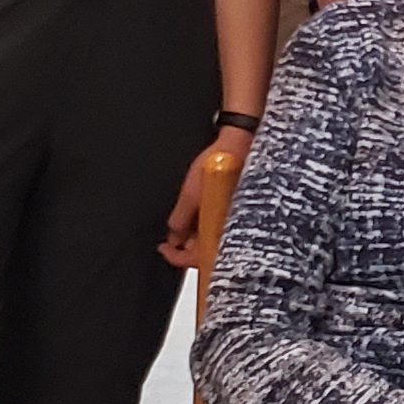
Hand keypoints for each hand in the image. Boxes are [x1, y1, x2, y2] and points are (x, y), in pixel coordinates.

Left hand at [159, 130, 248, 268]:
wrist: (240, 143)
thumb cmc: (221, 165)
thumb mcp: (190, 194)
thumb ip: (179, 220)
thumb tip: (173, 236)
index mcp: (222, 230)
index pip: (196, 260)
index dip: (175, 257)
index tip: (164, 249)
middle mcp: (232, 229)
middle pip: (206, 251)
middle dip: (186, 247)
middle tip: (171, 238)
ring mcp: (235, 219)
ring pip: (213, 237)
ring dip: (195, 234)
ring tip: (182, 222)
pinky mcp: (237, 208)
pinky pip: (219, 223)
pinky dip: (206, 222)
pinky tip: (199, 210)